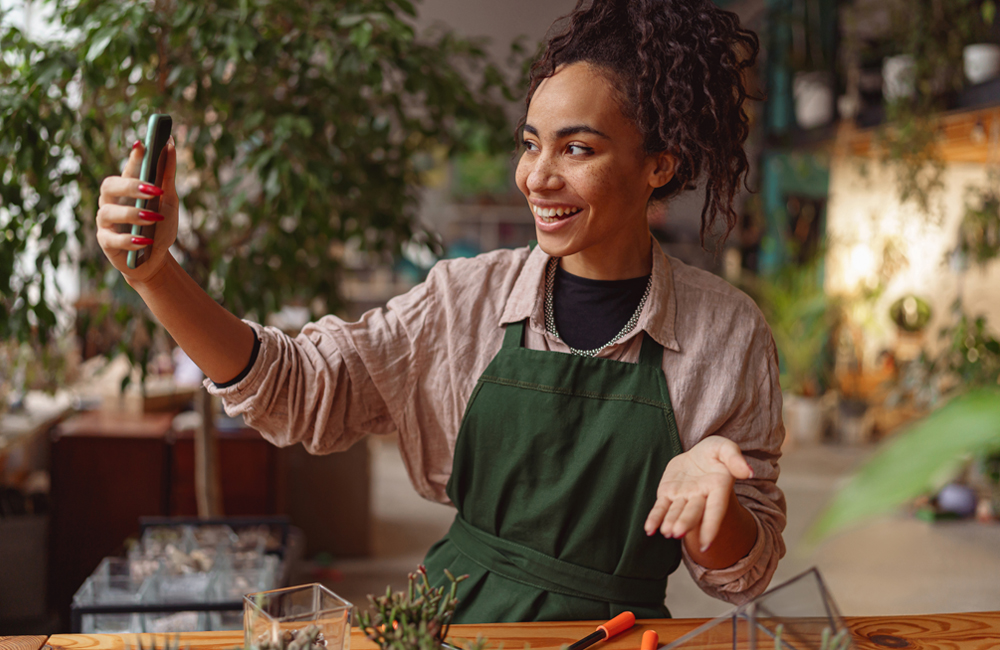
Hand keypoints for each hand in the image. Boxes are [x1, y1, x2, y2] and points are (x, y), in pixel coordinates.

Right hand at [96, 138, 177, 282]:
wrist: (156, 259)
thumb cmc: (160, 227)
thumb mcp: (169, 202)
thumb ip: (167, 176)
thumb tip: (170, 145)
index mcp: (127, 188)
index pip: (127, 168)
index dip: (134, 157)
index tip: (143, 145)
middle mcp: (112, 202)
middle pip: (109, 185)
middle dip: (130, 186)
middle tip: (154, 190)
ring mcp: (106, 222)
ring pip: (108, 212)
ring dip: (132, 214)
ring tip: (153, 218)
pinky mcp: (106, 242)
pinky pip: (112, 239)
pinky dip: (130, 239)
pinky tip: (145, 240)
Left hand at [644, 436, 752, 551]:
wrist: (697, 454)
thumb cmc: (714, 453)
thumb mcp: (725, 448)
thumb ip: (735, 458)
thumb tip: (748, 472)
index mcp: (718, 488)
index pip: (716, 509)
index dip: (711, 525)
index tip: (706, 543)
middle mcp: (700, 497)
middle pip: (693, 512)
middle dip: (686, 522)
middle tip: (677, 532)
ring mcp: (683, 498)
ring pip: (676, 512)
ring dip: (670, 522)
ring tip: (666, 532)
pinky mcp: (667, 494)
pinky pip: (660, 508)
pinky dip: (655, 518)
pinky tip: (649, 529)